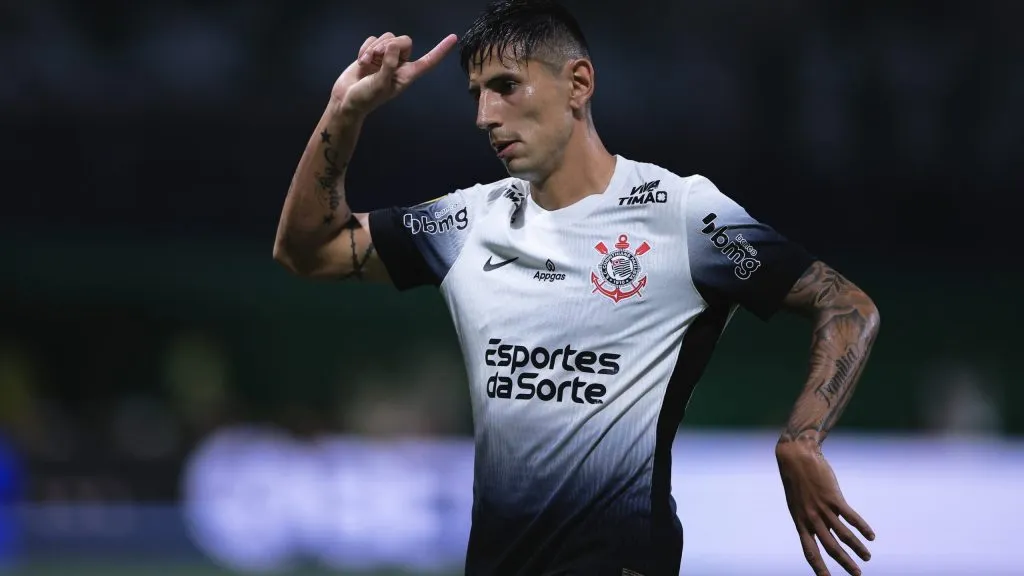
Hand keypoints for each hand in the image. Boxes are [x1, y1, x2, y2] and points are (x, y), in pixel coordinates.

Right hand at [332, 32, 458, 115]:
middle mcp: (398, 65)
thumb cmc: (365, 98)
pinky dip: (365, 47)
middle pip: (404, 41)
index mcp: (407, 75)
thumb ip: (389, 64)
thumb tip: (394, 45)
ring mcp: (385, 59)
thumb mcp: (380, 84)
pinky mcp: (371, 54)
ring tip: (365, 62)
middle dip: (389, 45)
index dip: (440, 50)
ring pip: (387, 38)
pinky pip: (373, 40)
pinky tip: (360, 60)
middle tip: (376, 57)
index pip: (428, 61)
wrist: (345, 101)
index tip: (453, 38)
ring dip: (374, 48)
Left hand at [776, 440, 874, 575]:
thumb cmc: (797, 479)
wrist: (796, 456)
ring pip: (843, 534)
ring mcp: (822, 508)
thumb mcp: (798, 503)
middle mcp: (810, 518)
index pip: (809, 550)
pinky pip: (850, 517)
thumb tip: (825, 529)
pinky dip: (862, 527)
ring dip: (857, 548)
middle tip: (857, 575)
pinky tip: (871, 536)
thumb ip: (811, 518)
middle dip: (844, 563)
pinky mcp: (833, 497)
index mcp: (800, 521)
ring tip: (867, 558)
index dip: (818, 567)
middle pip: (830, 547)